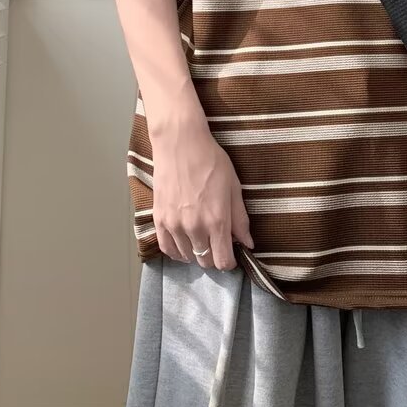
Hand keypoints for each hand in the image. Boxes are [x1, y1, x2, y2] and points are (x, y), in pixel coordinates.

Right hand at [150, 114, 254, 270]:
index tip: (232, 255)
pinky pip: (167, 248)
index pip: (223, 261)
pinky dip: (177, 251)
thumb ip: (240, 219)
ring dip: (196, 253)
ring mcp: (174, 225)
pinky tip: (184, 243)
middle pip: (205, 261)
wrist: (181, 144)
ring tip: (202, 239)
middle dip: (214, 256)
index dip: (230, 262)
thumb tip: (247, 243)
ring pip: (187, 257)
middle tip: (218, 243)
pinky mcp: (159, 220)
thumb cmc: (211, 161)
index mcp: (217, 220)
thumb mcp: (234, 187)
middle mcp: (195, 228)